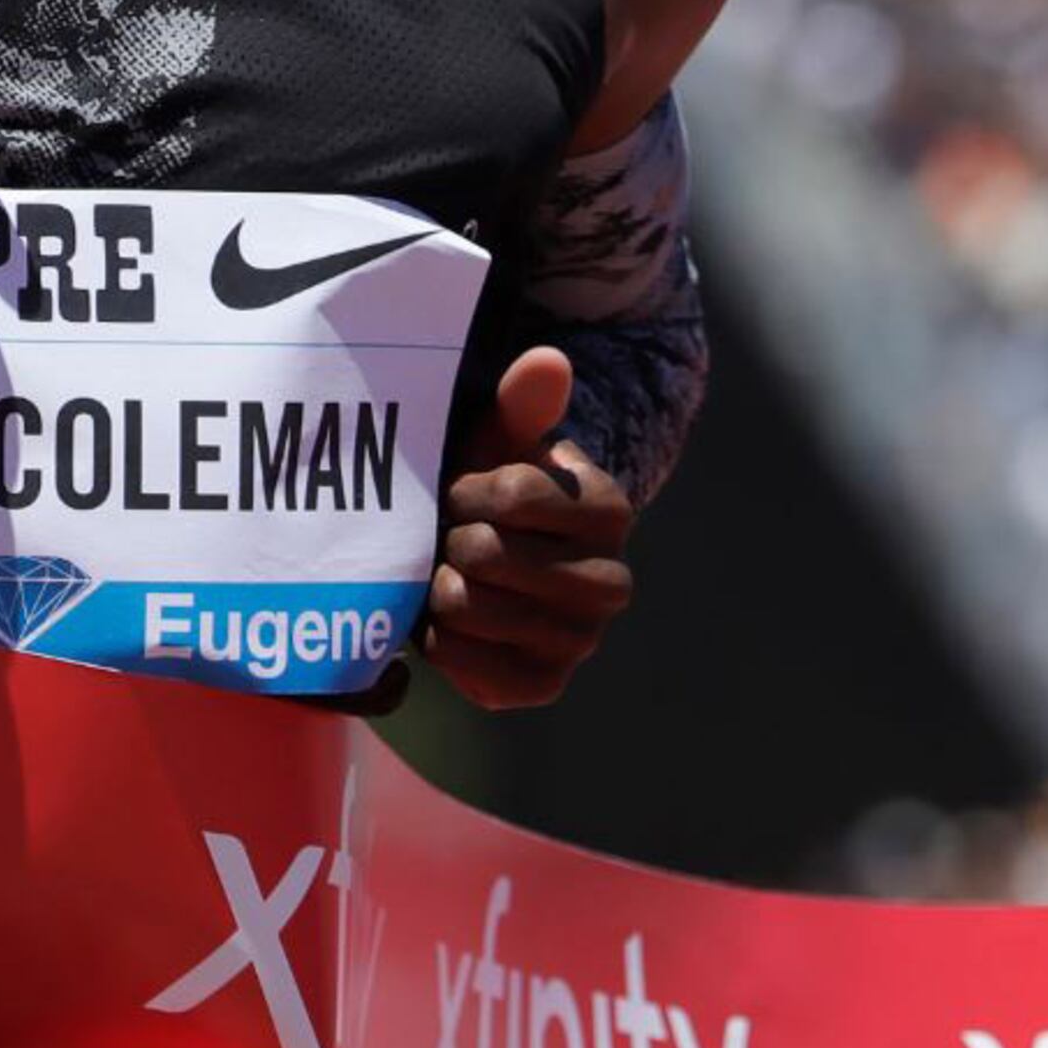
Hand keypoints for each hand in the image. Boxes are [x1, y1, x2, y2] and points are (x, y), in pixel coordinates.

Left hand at [420, 347, 635, 709]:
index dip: (465, 489)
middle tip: (449, 536)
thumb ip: (524, 401)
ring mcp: (580, 641)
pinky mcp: (543, 686)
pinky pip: (464, 664)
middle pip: (483, 553)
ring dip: (437, 586)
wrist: (497, 558)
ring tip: (445, 572)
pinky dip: (439, 640)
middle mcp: (611, 583)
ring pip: (468, 606)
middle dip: (449, 538)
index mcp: (610, 511)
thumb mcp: (507, 440)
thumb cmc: (495, 489)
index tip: (462, 491)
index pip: (509, 493)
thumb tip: (547, 361)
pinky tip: (446, 619)